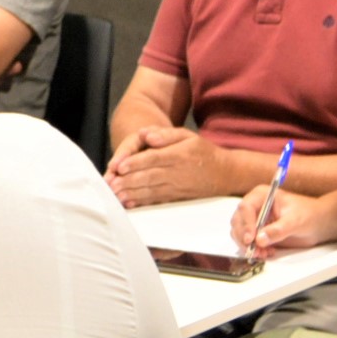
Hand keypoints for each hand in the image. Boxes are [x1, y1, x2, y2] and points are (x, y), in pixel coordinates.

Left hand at [104, 125, 236, 207]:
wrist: (226, 174)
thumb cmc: (203, 152)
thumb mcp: (189, 136)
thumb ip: (166, 134)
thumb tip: (146, 134)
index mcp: (179, 155)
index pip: (153, 159)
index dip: (135, 163)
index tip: (119, 166)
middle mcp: (177, 172)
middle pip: (149, 177)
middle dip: (128, 181)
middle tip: (111, 184)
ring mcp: (178, 187)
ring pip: (152, 191)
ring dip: (132, 194)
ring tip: (116, 195)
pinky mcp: (177, 198)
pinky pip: (158, 201)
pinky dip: (143, 203)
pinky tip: (130, 203)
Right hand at [230, 187, 325, 255]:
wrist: (318, 224)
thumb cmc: (309, 215)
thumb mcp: (295, 221)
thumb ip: (278, 230)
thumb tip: (260, 239)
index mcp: (262, 195)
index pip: (246, 208)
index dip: (246, 224)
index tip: (251, 239)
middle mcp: (255, 206)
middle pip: (238, 221)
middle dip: (243, 237)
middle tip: (253, 250)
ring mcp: (255, 220)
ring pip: (240, 233)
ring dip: (248, 246)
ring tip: (262, 254)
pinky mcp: (258, 233)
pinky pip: (248, 243)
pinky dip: (254, 250)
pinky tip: (267, 253)